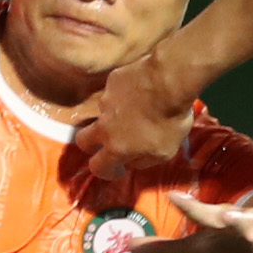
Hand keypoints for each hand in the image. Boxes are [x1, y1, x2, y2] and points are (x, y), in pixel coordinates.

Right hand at [72, 55, 192, 181]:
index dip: (105, 171)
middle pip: (82, 139)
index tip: (118, 169)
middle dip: (91, 144)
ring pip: (102, 113)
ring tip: (134, 110)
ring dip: (113, 116)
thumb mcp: (165, 152)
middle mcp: (104, 126)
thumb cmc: (170, 120)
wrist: (169, 80)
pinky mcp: (111, 82)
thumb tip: (131, 161)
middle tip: (107, 143)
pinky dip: (123, 96)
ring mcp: (105, 101)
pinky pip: (113, 93)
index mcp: (115, 148)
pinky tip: (139, 91)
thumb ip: (143, 161)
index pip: (97, 167)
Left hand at [129, 193, 252, 252]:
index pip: (201, 212)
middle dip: (236, 218)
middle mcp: (243, 223)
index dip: (188, 205)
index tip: (174, 197)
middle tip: (231, 216)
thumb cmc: (227, 240)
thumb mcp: (197, 245)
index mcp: (220, 220)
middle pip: (237, 219)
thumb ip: (163, 249)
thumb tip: (126, 247)